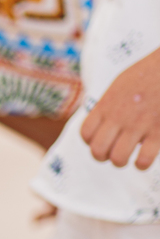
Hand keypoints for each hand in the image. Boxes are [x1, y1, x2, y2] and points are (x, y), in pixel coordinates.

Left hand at [80, 48, 159, 168]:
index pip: (86, 134)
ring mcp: (138, 125)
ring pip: (118, 159)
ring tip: (130, 155)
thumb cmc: (147, 74)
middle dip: (103, 156)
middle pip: (98, 151)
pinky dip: (142, 164)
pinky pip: (143, 160)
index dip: (91, 142)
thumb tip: (99, 122)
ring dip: (121, 161)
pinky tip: (145, 158)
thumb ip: (108, 104)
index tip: (103, 139)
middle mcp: (119, 116)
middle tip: (114, 151)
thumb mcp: (120, 84)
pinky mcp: (158, 131)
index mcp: (107, 105)